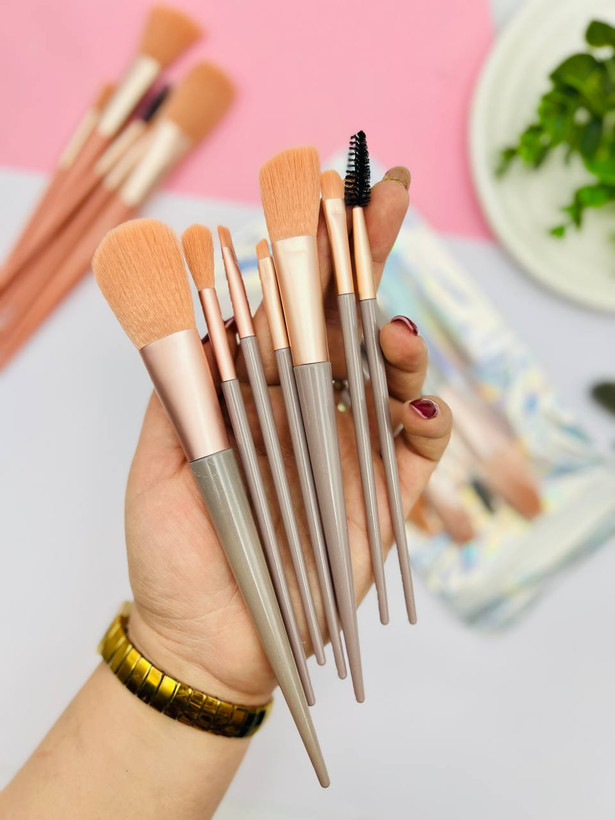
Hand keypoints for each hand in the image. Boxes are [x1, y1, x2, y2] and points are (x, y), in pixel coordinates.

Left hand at [125, 168, 451, 703]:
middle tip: (388, 197)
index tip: (325, 192)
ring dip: (400, 341)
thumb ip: (186, 386)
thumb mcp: (165, 455)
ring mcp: (351, 449)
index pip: (291, 307)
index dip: (309, 251)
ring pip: (393, 375)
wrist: (202, 636)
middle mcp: (310, 408)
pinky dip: (430, 420)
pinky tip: (420, 404)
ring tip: (390, 331)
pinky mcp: (384, 498)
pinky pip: (422, 449)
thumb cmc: (175, 549)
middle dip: (369, 255)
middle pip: (349, 321)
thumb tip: (209, 308)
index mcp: (260, 391)